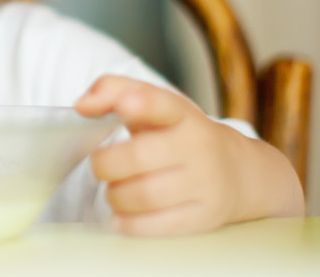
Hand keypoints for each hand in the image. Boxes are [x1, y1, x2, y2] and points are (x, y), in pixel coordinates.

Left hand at [75, 75, 249, 235]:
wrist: (237, 171)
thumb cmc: (177, 135)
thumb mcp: (153, 105)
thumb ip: (113, 92)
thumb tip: (83, 105)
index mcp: (182, 114)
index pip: (162, 103)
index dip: (141, 103)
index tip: (124, 104)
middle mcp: (198, 146)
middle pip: (138, 157)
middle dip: (105, 164)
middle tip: (102, 165)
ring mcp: (205, 183)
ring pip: (143, 196)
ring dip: (115, 196)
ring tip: (115, 189)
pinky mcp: (204, 216)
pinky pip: (156, 226)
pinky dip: (128, 223)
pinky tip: (121, 216)